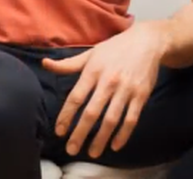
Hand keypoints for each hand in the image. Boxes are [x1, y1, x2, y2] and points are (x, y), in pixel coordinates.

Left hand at [42, 22, 167, 157]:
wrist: (148, 41)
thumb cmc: (115, 48)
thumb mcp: (91, 53)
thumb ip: (68, 64)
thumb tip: (45, 64)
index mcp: (93, 70)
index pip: (75, 98)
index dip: (66, 116)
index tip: (60, 131)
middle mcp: (109, 81)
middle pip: (92, 112)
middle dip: (80, 133)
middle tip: (72, 149)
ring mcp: (126, 89)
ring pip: (112, 119)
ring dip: (101, 138)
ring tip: (93, 153)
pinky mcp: (141, 95)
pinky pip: (132, 118)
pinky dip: (123, 134)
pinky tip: (115, 145)